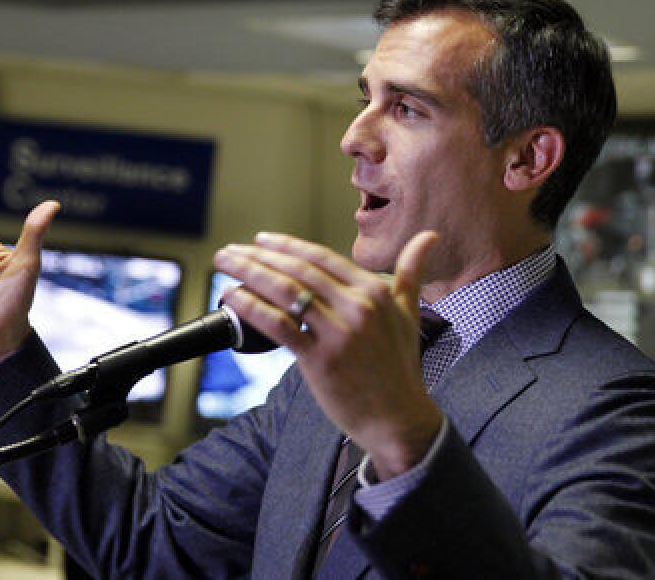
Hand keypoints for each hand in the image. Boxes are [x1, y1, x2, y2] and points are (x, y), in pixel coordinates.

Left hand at [214, 230, 439, 479]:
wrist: (399, 418)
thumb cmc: (400, 367)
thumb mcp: (410, 312)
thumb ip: (413, 271)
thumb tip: (429, 237)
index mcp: (375, 291)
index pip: (321, 258)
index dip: (286, 245)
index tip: (261, 240)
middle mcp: (358, 306)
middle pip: (297, 270)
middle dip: (258, 256)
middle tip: (231, 251)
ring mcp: (339, 333)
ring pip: (284, 292)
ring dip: (249, 273)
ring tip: (225, 265)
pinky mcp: (321, 360)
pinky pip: (279, 325)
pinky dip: (252, 307)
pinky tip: (233, 297)